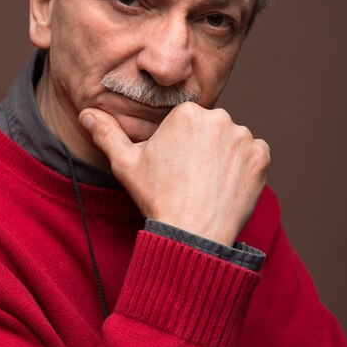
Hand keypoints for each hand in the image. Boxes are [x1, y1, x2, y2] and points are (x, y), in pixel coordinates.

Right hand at [79, 103, 269, 245]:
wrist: (192, 233)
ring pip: (232, 141)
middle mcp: (219, 117)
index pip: (186, 122)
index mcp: (187, 112)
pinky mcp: (261, 156)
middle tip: (191, 178)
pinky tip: (226, 185)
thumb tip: (86, 114)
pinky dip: (244, 168)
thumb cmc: (157, 197)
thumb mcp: (124, 164)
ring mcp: (243, 137)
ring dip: (224, 157)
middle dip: (203, 148)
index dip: (179, 146)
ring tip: (208, 183)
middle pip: (210, 129)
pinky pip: (253, 155)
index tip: (175, 168)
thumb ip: (106, 134)